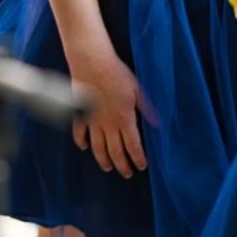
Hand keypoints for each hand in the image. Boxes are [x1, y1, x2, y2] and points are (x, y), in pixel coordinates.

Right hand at [66, 51, 146, 177]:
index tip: (142, 166)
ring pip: (97, 147)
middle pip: (115, 152)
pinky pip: (79, 133)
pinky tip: (84, 147)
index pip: (133, 146)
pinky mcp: (80, 114)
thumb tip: (158, 124)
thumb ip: (146, 108)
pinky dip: (81, 142)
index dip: (138, 159)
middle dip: (122, 165)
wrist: (92, 62)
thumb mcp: (138, 89)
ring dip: (103, 160)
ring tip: (108, 168)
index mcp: (125, 119)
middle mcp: (108, 124)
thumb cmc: (117, 73)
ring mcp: (92, 120)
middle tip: (127, 174)